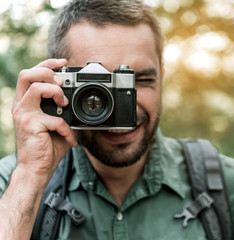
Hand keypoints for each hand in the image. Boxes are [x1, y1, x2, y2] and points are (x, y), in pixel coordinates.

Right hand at [12, 59, 76, 179]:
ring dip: (56, 93)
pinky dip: (67, 129)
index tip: (64, 63)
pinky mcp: (30, 125)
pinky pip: (54, 119)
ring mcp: (23, 114)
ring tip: (65, 105)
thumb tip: (78, 101)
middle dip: (47, 72)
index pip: (31, 74)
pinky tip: (71, 139)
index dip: (47, 64)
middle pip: (27, 74)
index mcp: (26, 102)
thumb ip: (63, 110)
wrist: (38, 169)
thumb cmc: (47, 146)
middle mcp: (21, 105)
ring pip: (36, 88)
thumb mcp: (57, 124)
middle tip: (61, 83)